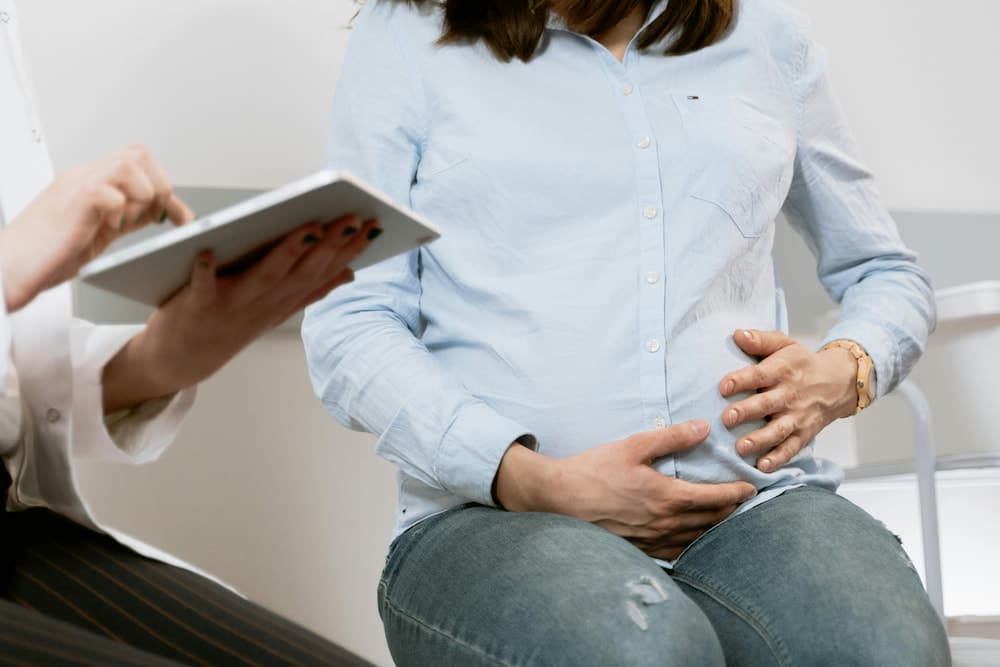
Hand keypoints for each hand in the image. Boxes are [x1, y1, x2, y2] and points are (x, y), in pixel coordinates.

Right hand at [0, 145, 192, 311]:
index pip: (139, 164)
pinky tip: (110, 227)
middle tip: (154, 217)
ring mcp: (76, 185)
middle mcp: (84, 177)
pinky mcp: (72, 202)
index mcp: (92, 182)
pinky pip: (110, 191)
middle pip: (138, 153)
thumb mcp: (99, 231)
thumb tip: (162, 213)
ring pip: (129, 165)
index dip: (166, 187)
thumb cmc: (47, 254)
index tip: (180, 218)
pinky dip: (121, 210)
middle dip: (159, 186)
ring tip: (129, 222)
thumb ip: (127, 217)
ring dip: (142, 196)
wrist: (8, 267)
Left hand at [101, 216, 379, 411]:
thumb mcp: (276, 310)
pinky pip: (201, 287)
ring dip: (288, 253)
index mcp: (283, 302)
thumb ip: (310, 291)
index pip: (324, 272)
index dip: (350, 251)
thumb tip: (350, 273)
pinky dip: (204, 271)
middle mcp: (264, 304)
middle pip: (302, 271)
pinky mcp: (196, 306)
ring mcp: (232, 306)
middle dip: (330, 244)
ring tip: (310, 227)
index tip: (373, 226)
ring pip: (265, 277)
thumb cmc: (229, 324)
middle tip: (353, 217)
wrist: (181, 360)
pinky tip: (207, 250)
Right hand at [495, 421, 757, 559]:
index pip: (715, 499)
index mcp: (667, 497)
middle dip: (731, 511)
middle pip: (711, 521)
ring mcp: (652, 540)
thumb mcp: (633, 446)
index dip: (737, 494)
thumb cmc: (594, 470)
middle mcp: (665, 523)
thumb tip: (702, 428)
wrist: (560, 499)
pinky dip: (692, 544)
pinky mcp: (639, 548)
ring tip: (726, 520)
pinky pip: (676, 551)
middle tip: (744, 502)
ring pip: (696, 539)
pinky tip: (693, 539)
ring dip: (715, 530)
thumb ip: (671, 438)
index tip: (751, 488)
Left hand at [720, 329, 857, 472]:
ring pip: (778, 430)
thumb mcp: (784, 344)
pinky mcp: (803, 434)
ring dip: (760, 439)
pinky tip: (762, 467)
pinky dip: (778, 458)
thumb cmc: (800, 363)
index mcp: (782, 370)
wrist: (838, 382)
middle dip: (747, 412)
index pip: (760, 375)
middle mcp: (789, 395)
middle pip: (766, 404)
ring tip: (741, 447)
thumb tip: (737, 335)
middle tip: (726, 418)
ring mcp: (797, 417)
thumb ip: (761, 340)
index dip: (741, 380)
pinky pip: (791, 448)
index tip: (723, 387)